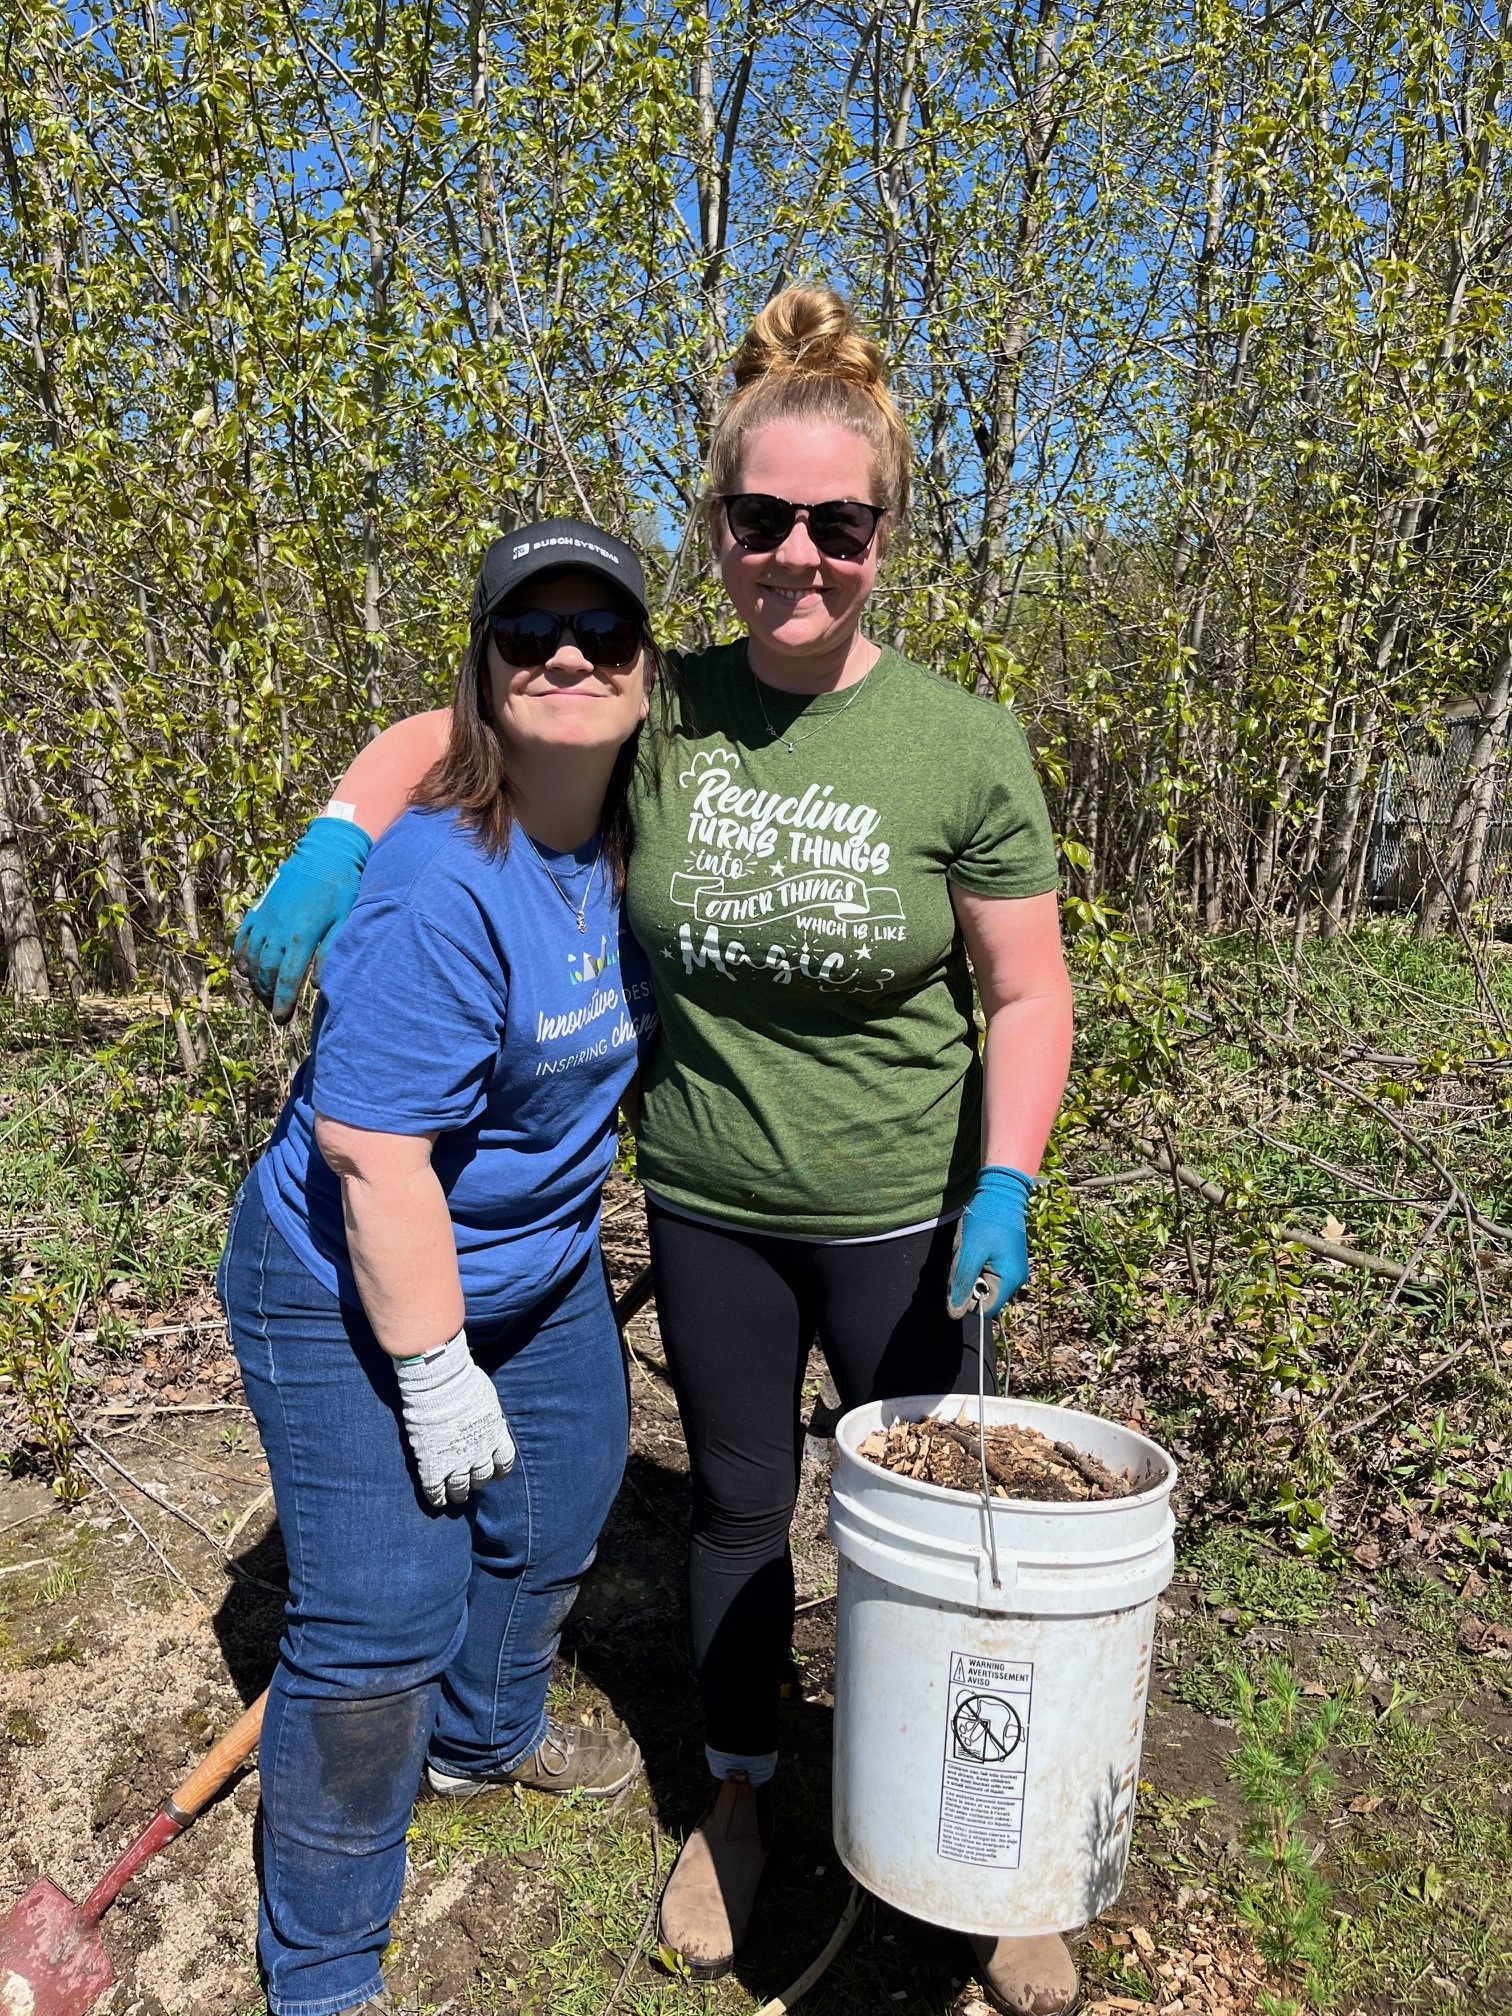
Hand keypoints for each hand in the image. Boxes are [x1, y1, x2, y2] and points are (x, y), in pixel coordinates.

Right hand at [233, 817, 370, 1023]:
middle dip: (269, 996)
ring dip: (256, 981)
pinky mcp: (260, 909)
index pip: (287, 978)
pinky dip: (241, 956)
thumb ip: (330, 953)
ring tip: (264, 996)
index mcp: (301, 936)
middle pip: (267, 972)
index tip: (281, 1020)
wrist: (325, 853)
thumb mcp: (344, 921)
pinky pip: (244, 937)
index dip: (283, 1001)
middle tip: (275, 1012)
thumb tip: (318, 985)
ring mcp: (265, 918)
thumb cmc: (342, 888)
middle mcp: (278, 930)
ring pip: (253, 958)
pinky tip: (244, 971)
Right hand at [393, 1329, 515, 1507]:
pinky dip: (437, 1497)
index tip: (495, 1474)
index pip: (504, 1461)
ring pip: (461, 1488)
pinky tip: (437, 1500)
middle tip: (471, 1485)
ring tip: (455, 1497)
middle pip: (482, 1477)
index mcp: (495, 1435)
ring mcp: (457, 1461)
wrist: (440, 1382)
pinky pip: (436, 1489)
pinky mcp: (433, 1465)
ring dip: (458, 1494)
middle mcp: (480, 1453)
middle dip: (477, 1482)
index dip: (499, 1470)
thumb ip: (487, 1414)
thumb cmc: (463, 1381)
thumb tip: (486, 1416)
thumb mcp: (487, 1398)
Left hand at [947, 1167, 1033, 1318]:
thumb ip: (962, 1283)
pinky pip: (985, 1271)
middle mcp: (1015, 1279)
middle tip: (961, 1258)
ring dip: (968, 1270)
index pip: (985, 1310)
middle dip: (967, 1281)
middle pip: (982, 1296)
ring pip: (981, 1283)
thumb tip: (954, 1313)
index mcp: (1009, 1280)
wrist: (1001, 1193)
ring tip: (967, 1249)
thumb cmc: (986, 1221)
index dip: (967, 1299)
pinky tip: (973, 1246)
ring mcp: (1012, 1270)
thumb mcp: (969, 1252)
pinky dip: (974, 1262)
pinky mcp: (1006, 1261)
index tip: (959, 1278)